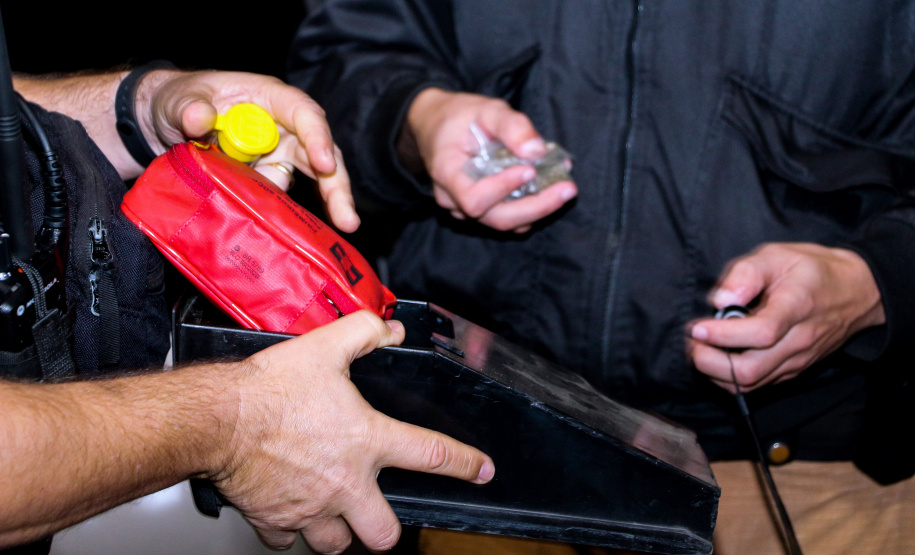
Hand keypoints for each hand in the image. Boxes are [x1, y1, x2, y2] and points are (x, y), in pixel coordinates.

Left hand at [142, 70, 358, 232]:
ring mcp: (279, 156)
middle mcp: (284, 128)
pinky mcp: (269, 180)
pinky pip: (282, 199)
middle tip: (348, 218)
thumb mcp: (179, 97)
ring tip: (334, 227)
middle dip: (337, 185)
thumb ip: (188, 105)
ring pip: (312, 180)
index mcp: (270, 99)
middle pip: (321, 153)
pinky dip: (285, 216)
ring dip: (324, 204)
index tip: (324, 165)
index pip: (303, 113)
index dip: (317, 137)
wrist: (165, 125)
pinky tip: (289, 233)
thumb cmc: (181, 99)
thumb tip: (198, 117)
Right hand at [211, 311, 494, 553]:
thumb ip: (364, 333)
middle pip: (384, 533)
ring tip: (334, 513)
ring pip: (337, 546)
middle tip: (379, 512)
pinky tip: (290, 510)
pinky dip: (291, 531)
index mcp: (366, 441)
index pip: (432, 454)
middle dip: (385, 529)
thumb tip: (390, 330)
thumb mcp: (325, 346)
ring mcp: (310, 508)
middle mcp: (344, 483)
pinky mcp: (275, 520)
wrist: (217, 419)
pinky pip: (288, 541)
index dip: (465, 464)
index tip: (482, 471)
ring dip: (339, 533)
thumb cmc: (267, 389)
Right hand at [403, 88, 576, 231]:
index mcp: (446, 173)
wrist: (439, 126)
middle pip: (496, 219)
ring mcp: (464, 209)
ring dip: (538, 209)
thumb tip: (537, 151)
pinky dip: (530, 207)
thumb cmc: (461, 116)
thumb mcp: (486, 108)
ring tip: (564, 188)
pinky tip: (550, 189)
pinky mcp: (481, 210)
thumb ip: (512, 126)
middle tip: (568, 189)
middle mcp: (452, 199)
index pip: (474, 198)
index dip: (503, 189)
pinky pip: (507, 217)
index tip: (530, 170)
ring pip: (505, 222)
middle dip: (536, 207)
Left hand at [687, 243, 885, 391]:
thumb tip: (721, 300)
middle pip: (751, 370)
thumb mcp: (777, 255)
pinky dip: (730, 377)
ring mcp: (797, 360)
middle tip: (693, 341)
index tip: (698, 327)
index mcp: (796, 307)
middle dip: (710, 362)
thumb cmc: (811, 271)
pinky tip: (718, 356)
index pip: (761, 333)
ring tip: (700, 348)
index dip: (724, 335)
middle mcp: (798, 341)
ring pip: (751, 384)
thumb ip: (746, 273)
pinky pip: (758, 385)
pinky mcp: (793, 370)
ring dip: (716, 372)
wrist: (856, 293)